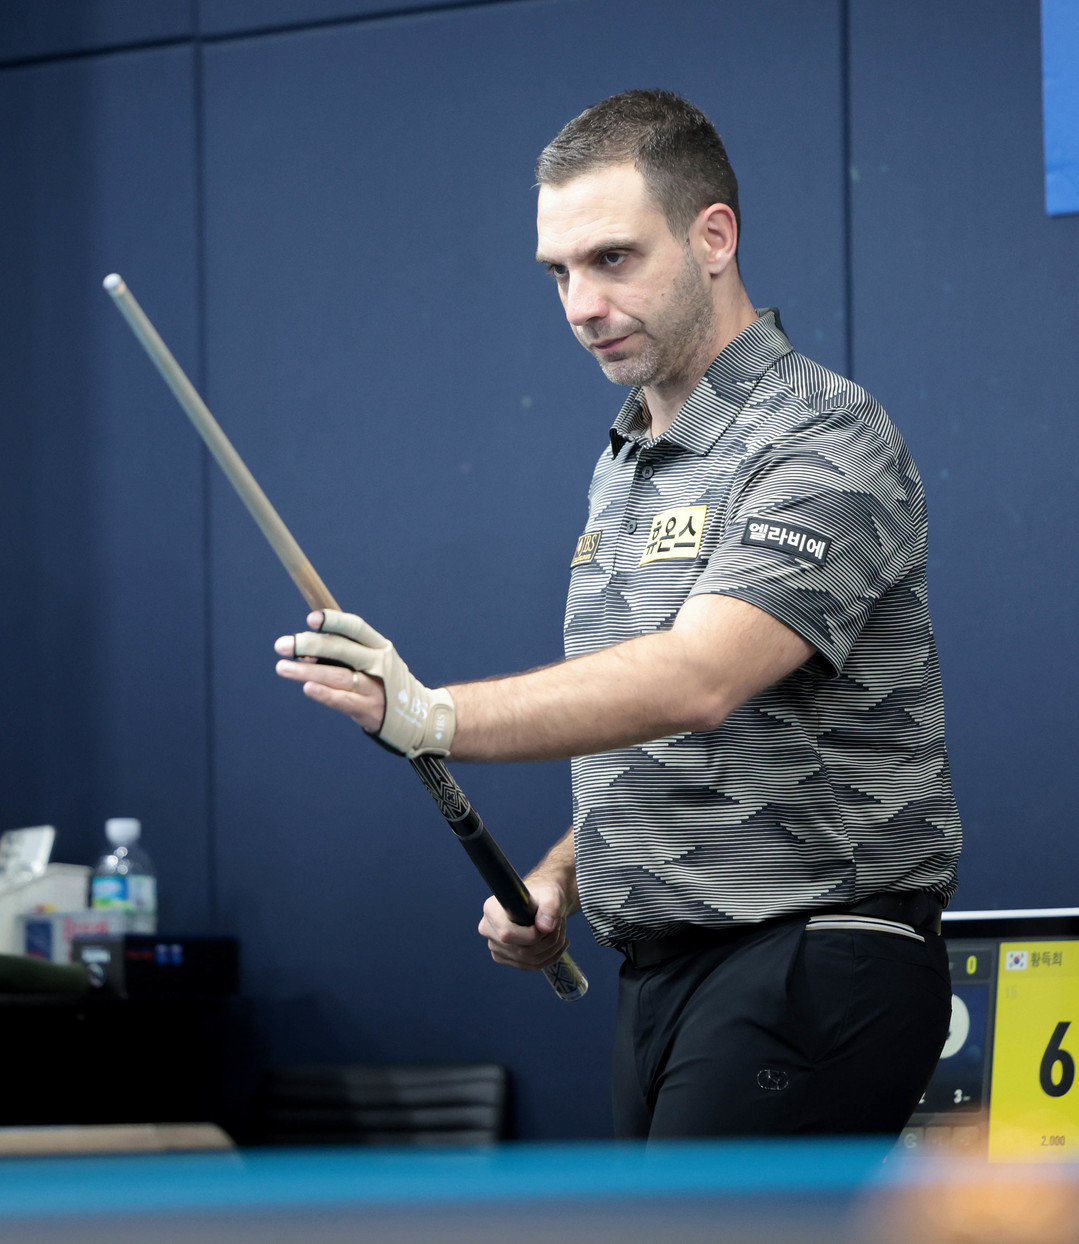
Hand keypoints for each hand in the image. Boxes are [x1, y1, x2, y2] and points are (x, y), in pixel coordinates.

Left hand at [274, 609, 455, 757]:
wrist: (420, 718)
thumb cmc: (384, 684)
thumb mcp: (372, 662)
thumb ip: (341, 656)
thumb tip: (302, 653)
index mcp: (379, 646)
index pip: (355, 627)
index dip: (333, 621)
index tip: (311, 618)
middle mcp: (379, 663)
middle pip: (342, 649)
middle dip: (310, 645)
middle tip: (282, 645)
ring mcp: (376, 687)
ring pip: (338, 675)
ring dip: (308, 671)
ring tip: (282, 667)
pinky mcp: (371, 710)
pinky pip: (344, 700)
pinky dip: (325, 694)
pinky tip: (307, 688)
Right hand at [478, 879, 569, 971]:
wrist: (541, 902)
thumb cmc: (543, 895)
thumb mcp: (550, 895)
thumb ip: (549, 908)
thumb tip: (545, 928)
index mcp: (492, 910)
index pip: (507, 934)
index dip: (532, 935)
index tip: (549, 925)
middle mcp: (488, 930)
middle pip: (520, 950)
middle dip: (548, 941)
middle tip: (561, 926)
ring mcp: (495, 947)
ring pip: (528, 960)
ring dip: (552, 949)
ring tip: (560, 932)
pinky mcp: (505, 958)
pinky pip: (530, 965)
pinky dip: (549, 957)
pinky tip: (558, 943)